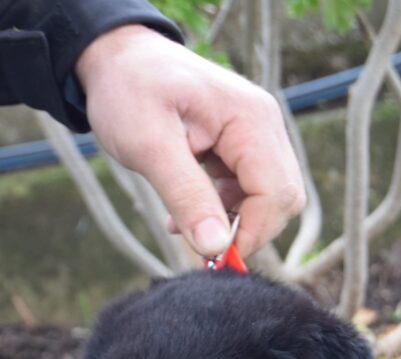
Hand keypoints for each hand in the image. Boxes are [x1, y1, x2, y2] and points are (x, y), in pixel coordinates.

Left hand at [76, 25, 304, 258]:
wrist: (117, 59)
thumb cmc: (129, 90)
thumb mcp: (149, 147)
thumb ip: (186, 195)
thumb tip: (216, 247)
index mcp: (250, 119)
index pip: (276, 194)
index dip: (250, 233)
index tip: (212, 257)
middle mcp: (264, 125)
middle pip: (282, 200)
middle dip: (246, 232)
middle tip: (199, 247)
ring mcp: (257, 134)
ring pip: (269, 199)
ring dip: (233, 223)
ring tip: (182, 225)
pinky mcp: (243, 146)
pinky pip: (250, 191)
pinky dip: (224, 211)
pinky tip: (187, 213)